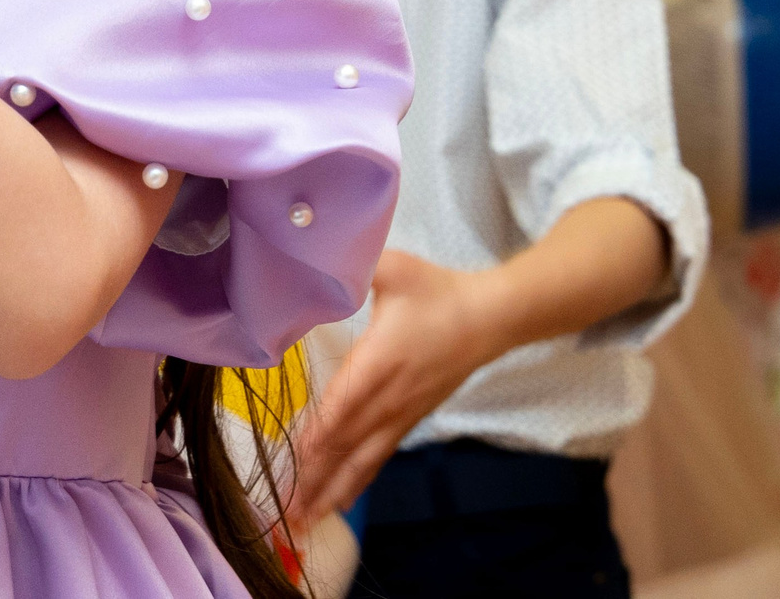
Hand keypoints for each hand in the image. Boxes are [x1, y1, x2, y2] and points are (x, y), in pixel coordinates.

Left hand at [287, 250, 502, 523]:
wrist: (492, 317)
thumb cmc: (438, 291)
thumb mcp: (393, 267)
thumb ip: (352, 266)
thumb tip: (311, 258)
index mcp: (380, 361)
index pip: (343, 406)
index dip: (317, 437)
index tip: (291, 463)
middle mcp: (389, 396)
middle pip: (347, 445)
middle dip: (315, 479)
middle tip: (287, 514)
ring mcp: (402, 413)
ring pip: (363, 460)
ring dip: (332, 491)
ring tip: (306, 522)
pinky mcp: (410, 419)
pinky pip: (378, 456)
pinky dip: (357, 482)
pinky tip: (340, 501)